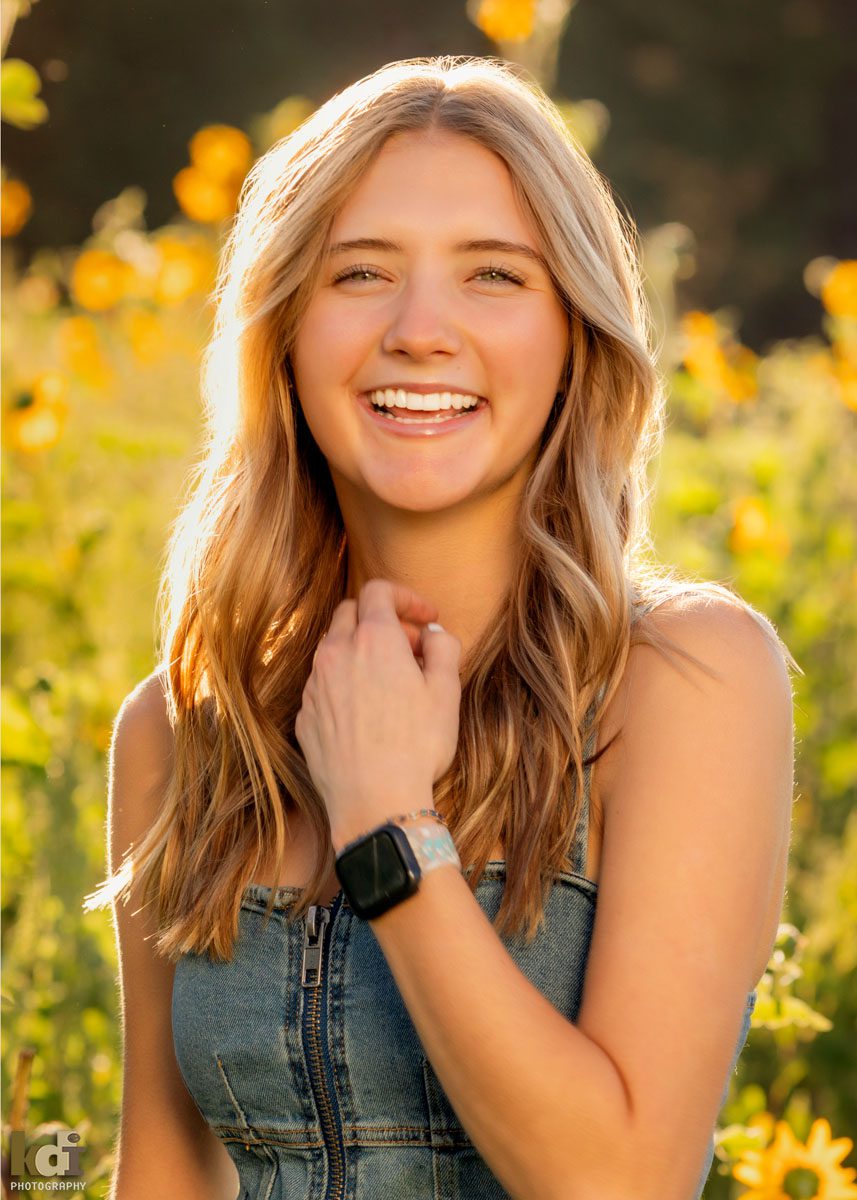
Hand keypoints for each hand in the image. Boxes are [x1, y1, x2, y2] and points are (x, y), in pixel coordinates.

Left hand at [294, 578, 461, 848]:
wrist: (374, 802)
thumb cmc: (416, 746)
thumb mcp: (447, 692)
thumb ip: (444, 649)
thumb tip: (434, 634)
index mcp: (374, 639)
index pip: (379, 590)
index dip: (406, 597)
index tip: (426, 618)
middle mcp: (336, 652)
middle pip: (351, 612)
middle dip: (381, 620)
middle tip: (410, 649)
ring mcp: (314, 684)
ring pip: (333, 648)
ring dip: (360, 652)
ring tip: (388, 683)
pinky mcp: (304, 715)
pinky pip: (322, 684)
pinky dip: (343, 683)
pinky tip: (365, 712)